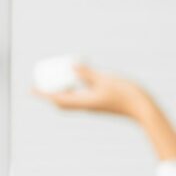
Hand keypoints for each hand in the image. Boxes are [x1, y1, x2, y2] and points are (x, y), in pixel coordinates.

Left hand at [33, 64, 148, 117]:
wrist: (144, 108)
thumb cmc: (126, 94)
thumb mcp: (105, 79)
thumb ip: (88, 73)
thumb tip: (71, 66)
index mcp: (85, 102)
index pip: (57, 99)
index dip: (43, 94)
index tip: (31, 90)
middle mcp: (87, 106)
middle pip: (63, 102)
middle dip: (51, 94)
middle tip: (43, 84)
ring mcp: (95, 106)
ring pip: (73, 100)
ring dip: (64, 92)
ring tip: (60, 80)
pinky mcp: (102, 104)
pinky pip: (83, 98)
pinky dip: (77, 90)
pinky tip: (81, 81)